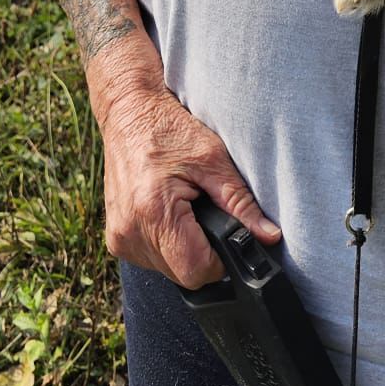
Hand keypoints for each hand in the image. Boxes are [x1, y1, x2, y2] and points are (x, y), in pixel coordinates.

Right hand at [98, 80, 280, 287]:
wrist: (128, 110)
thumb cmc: (169, 127)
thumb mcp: (213, 159)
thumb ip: (242, 203)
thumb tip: (269, 238)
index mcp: (154, 211)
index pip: (196, 271)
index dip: (219, 260)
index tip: (224, 235)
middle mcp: (130, 231)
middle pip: (183, 275)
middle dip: (201, 252)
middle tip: (203, 211)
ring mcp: (119, 237)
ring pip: (167, 270)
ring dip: (182, 249)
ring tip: (184, 206)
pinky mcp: (115, 237)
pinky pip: (150, 258)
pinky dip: (165, 242)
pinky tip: (168, 212)